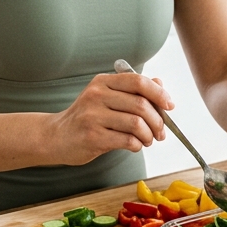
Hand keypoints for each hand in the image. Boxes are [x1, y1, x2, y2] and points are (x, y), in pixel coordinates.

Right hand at [47, 72, 172, 165]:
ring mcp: (93, 116)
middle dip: (158, 121)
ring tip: (147, 140)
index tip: (170, 105)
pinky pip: (127, 140)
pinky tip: (134, 146)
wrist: (56, 137)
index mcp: (103, 82)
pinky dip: (137, 145)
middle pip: (141, 104)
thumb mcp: (106, 98)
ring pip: (137, 124)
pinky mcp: (92, 136)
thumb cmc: (86, 118)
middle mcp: (96, 95)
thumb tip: (160, 83)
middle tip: (160, 132)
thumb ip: (132, 91)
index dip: (159, 93)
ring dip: (149, 135)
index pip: (138, 81)